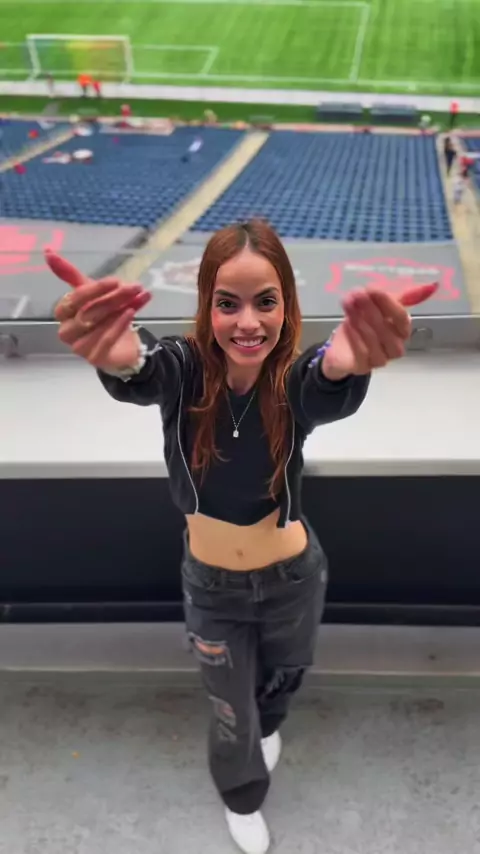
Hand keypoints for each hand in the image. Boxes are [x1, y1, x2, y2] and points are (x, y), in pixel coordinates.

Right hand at [46, 250, 151, 370]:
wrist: (122, 346)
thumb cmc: (103, 316)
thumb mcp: (91, 292)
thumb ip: (69, 274)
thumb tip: (47, 251)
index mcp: (63, 313)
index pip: (74, 299)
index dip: (94, 289)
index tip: (115, 280)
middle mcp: (66, 331)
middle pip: (88, 311)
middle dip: (112, 297)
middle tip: (134, 286)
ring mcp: (79, 347)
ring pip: (98, 324)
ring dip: (120, 308)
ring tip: (138, 296)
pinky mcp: (94, 358)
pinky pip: (106, 339)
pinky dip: (120, 325)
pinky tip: (132, 313)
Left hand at [322, 283, 437, 380]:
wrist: (342, 348)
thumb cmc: (366, 324)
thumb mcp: (382, 306)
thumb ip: (406, 296)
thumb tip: (433, 285)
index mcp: (402, 332)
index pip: (401, 318)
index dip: (387, 303)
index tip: (372, 289)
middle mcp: (394, 347)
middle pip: (386, 328)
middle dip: (371, 308)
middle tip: (357, 294)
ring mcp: (380, 359)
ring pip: (373, 339)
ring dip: (360, 319)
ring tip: (349, 303)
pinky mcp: (363, 367)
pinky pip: (361, 352)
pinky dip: (354, 336)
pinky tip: (346, 324)